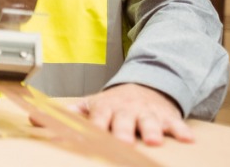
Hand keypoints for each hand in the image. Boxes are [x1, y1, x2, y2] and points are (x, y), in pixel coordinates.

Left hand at [72, 83, 193, 145]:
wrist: (146, 85)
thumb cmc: (115, 104)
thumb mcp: (94, 104)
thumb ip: (73, 113)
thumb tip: (41, 117)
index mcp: (106, 107)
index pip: (98, 116)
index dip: (95, 126)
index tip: (91, 137)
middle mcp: (126, 110)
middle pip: (123, 120)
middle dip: (123, 131)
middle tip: (124, 143)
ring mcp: (147, 113)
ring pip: (149, 121)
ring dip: (151, 130)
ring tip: (153, 141)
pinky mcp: (167, 117)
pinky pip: (175, 123)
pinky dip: (181, 130)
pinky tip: (187, 139)